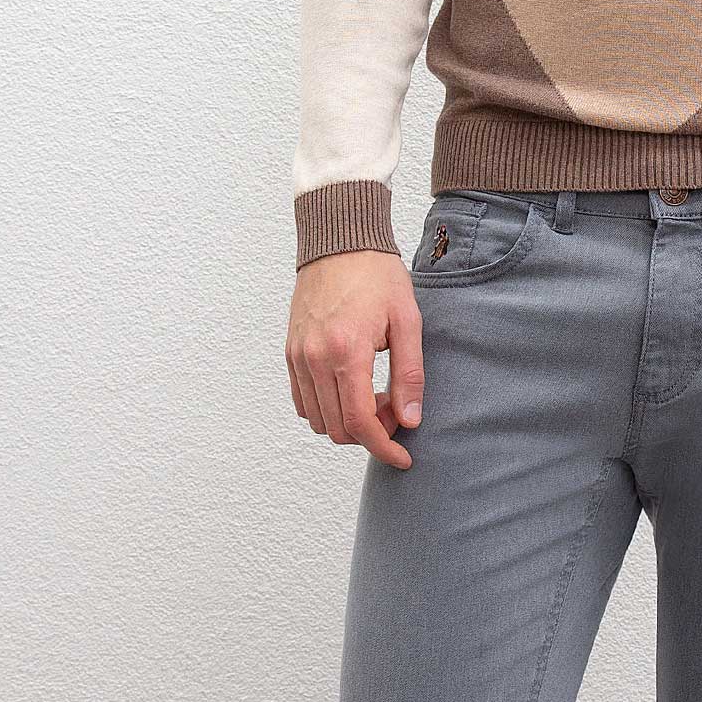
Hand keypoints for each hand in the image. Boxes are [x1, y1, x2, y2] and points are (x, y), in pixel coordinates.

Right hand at [286, 251, 423, 466]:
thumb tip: (410, 420)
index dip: (384, 448)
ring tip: (375, 396)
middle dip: (371, 434)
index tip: (403, 458)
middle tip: (395, 410)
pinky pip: (303, 401)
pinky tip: (351, 389)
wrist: (339, 242)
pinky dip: (327, 409)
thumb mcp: (407, 321)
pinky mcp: (291, 353)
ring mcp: (298, 357)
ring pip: (318, 420)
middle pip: (338, 429)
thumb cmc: (377, 276)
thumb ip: (409, 375)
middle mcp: (315, 359)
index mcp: (346, 351)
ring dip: (348, 423)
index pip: (360, 423)